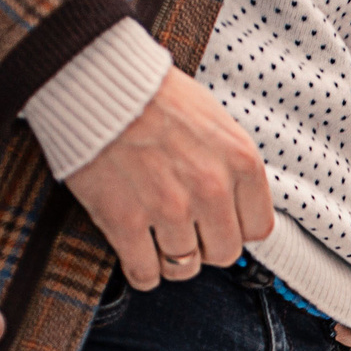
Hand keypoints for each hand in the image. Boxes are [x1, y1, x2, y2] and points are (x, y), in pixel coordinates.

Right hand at [66, 70, 272, 291]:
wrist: (93, 77)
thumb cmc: (152, 93)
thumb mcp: (214, 119)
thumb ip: (230, 163)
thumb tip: (237, 203)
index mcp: (240, 162)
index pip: (258, 228)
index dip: (237, 229)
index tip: (220, 223)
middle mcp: (211, 189)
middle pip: (223, 253)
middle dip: (206, 247)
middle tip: (187, 233)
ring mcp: (168, 208)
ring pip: (184, 266)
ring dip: (172, 260)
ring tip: (158, 244)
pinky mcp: (123, 220)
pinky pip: (144, 272)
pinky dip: (142, 272)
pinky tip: (137, 258)